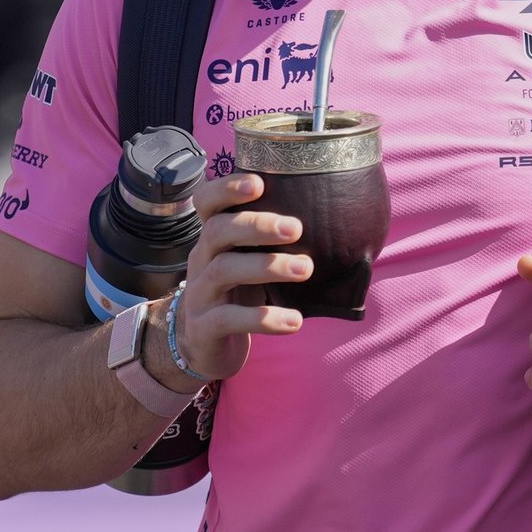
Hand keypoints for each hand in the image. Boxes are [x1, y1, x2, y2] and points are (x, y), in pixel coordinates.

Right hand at [172, 172, 312, 381]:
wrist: (205, 348)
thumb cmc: (237, 294)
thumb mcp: (247, 262)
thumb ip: (271, 241)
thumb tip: (333, 217)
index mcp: (213, 238)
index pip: (206, 202)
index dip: (226, 188)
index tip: (259, 183)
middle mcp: (200, 259)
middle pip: (217, 231)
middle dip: (257, 226)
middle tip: (296, 228)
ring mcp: (199, 294)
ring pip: (223, 270)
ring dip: (267, 266)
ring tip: (305, 269)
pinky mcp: (203, 328)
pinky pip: (227, 319)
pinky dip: (263, 318)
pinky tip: (294, 321)